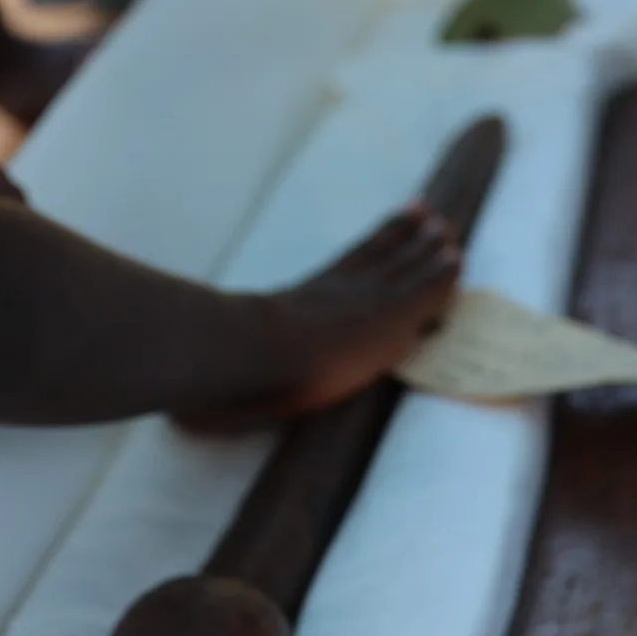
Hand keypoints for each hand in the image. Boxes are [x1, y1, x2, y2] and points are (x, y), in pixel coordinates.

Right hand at [183, 206, 461, 432]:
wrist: (255, 351)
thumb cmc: (228, 368)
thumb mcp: (223, 375)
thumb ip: (212, 393)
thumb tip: (177, 420)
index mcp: (304, 300)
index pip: (347, 265)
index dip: (372, 244)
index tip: (389, 221)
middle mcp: (337, 292)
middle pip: (381, 256)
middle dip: (405, 237)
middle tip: (429, 215)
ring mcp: (363, 301)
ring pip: (406, 267)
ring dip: (429, 250)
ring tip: (450, 234)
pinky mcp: (390, 315)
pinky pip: (426, 290)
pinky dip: (442, 275)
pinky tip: (459, 264)